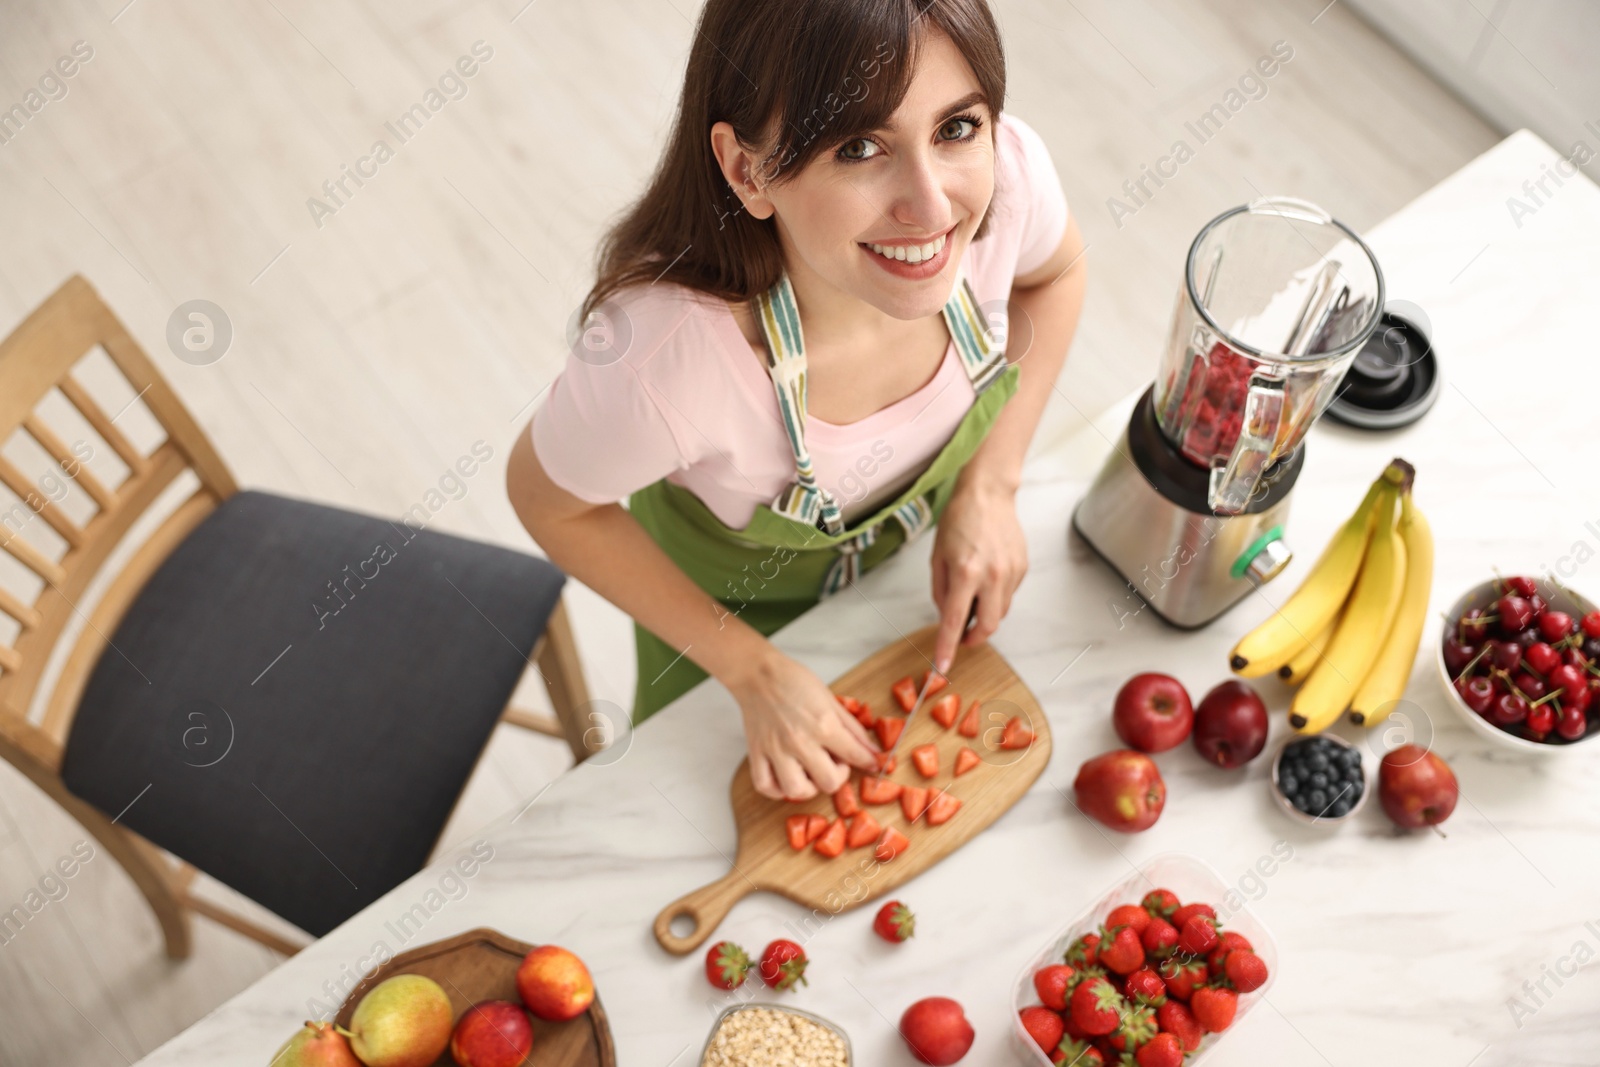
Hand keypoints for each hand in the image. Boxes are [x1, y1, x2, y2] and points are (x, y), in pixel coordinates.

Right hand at [724, 645, 881, 799]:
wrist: (758, 673)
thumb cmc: (794, 681)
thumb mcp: (830, 700)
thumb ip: (853, 728)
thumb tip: (873, 750)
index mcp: (822, 724)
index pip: (854, 755)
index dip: (868, 762)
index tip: (870, 764)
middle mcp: (800, 741)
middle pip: (829, 782)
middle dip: (838, 777)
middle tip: (835, 765)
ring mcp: (776, 750)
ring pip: (796, 790)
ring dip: (809, 788)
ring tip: (811, 775)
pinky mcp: (757, 753)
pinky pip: (765, 786)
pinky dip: (777, 790)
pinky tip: (786, 779)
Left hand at [929, 477, 1027, 672]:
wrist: (988, 494)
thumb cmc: (958, 521)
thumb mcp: (937, 557)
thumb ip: (941, 592)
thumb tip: (948, 618)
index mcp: (965, 572)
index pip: (955, 621)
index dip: (948, 648)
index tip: (942, 666)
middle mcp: (992, 575)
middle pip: (988, 626)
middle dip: (974, 638)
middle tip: (962, 636)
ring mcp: (1011, 572)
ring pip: (1000, 612)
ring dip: (985, 614)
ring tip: (972, 595)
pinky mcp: (1022, 568)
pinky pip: (1008, 594)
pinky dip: (995, 595)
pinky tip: (986, 576)